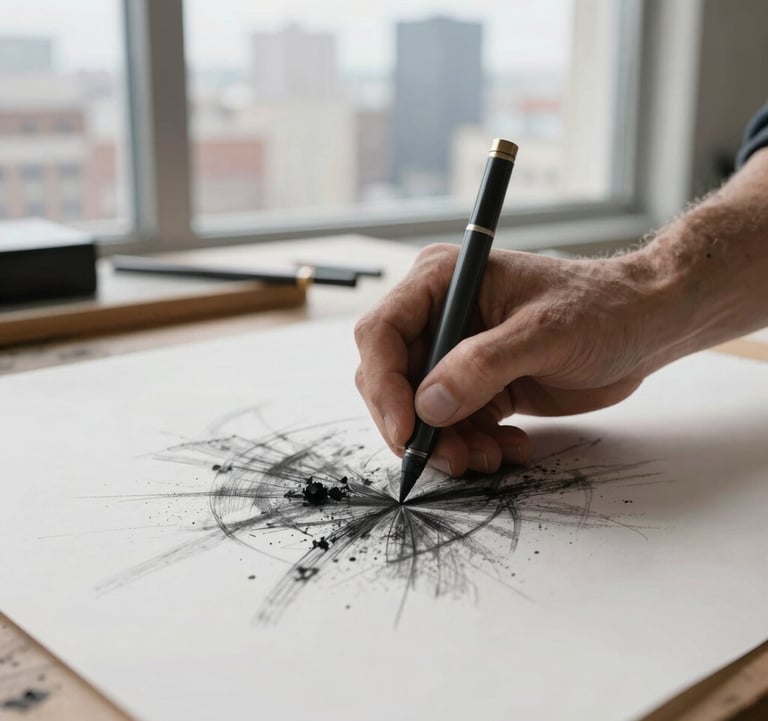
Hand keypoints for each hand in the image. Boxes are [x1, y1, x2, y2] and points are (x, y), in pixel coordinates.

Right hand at [354, 243, 661, 475]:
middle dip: (416, 426)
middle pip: (392, 380)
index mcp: (441, 281)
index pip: (382, 333)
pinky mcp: (475, 385)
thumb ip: (483, 366)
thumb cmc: (602, 309)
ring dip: (448, 445)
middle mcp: (439, 315)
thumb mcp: (544, 333)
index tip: (406, 431)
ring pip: (420, 413)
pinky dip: (473, 447)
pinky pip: (453, 427)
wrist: (644, 326)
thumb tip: (428, 406)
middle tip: (451, 459)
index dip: (385, 386)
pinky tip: (510, 447)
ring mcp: (455, 353)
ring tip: (493, 458)